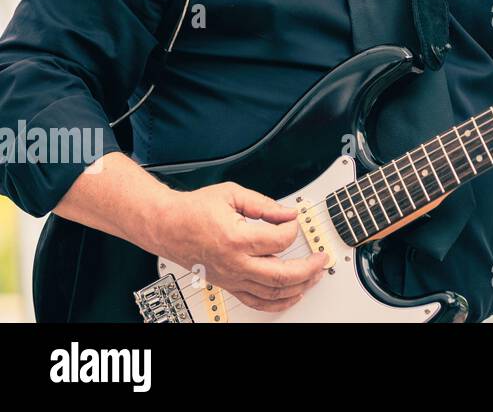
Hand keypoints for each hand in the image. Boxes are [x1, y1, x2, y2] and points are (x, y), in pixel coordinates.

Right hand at [152, 181, 327, 312]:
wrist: (166, 226)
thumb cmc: (193, 210)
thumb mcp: (231, 194)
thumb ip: (264, 204)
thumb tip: (289, 212)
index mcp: (236, 238)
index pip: (280, 240)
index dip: (293, 228)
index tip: (293, 221)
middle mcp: (234, 263)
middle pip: (281, 275)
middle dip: (308, 268)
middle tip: (321, 258)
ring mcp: (231, 277)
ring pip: (271, 292)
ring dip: (299, 286)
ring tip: (314, 276)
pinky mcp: (228, 284)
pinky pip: (256, 301)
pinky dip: (277, 303)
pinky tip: (292, 296)